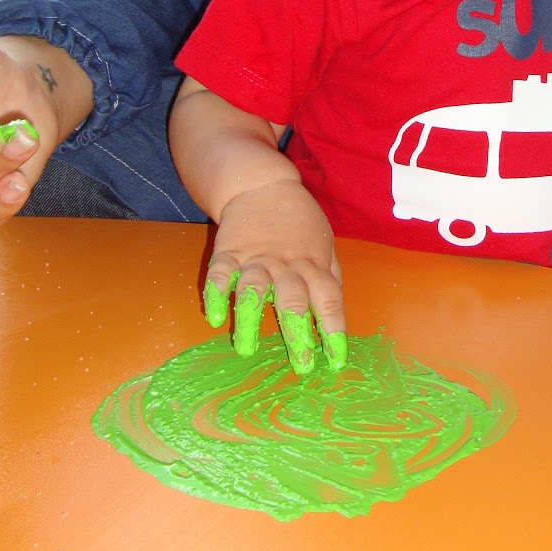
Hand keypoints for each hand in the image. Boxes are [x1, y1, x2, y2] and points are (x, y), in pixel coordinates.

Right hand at [203, 180, 346, 374]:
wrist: (262, 185)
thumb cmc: (299, 221)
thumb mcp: (325, 243)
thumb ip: (329, 276)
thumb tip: (334, 311)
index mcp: (313, 265)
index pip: (329, 300)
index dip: (334, 330)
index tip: (336, 360)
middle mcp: (286, 264)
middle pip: (294, 300)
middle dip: (298, 333)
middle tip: (300, 365)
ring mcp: (256, 258)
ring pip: (254, 290)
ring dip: (251, 320)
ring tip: (246, 349)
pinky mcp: (228, 253)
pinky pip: (220, 275)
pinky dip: (216, 295)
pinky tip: (215, 317)